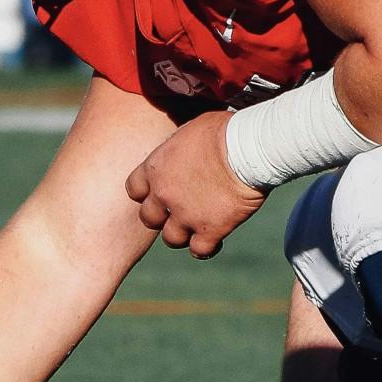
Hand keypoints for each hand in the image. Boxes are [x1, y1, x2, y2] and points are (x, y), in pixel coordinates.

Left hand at [125, 111, 266, 257]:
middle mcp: (164, 194)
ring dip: (184, 234)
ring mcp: (186, 215)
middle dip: (162, 217)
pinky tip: (215, 239)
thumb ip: (179, 148)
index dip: (148, 194)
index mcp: (156, 168)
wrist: (247, 148)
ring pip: (172, 239)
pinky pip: (200, 250)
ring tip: (199, 227)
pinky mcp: (210, 229)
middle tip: (181, 211)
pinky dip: (206, 248)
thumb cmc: (223, 131)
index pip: (134, 190)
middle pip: (149, 219)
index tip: (162, 193)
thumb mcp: (190, 130)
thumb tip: (185, 149)